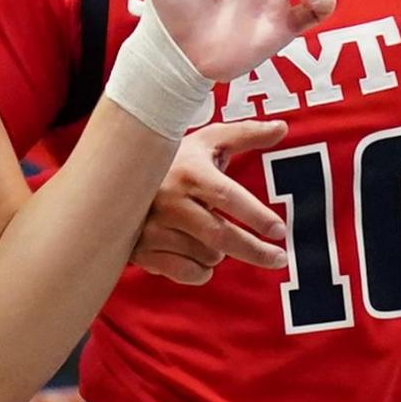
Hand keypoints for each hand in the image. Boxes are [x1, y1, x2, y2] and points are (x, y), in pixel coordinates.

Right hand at [132, 120, 289, 284]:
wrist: (118, 178)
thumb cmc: (175, 159)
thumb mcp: (207, 141)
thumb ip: (246, 134)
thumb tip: (282, 128)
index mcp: (188, 171)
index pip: (227, 196)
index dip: (256, 215)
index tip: (279, 230)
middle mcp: (167, 200)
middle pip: (220, 235)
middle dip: (255, 251)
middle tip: (279, 258)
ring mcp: (152, 227)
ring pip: (208, 256)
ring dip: (219, 253)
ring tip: (208, 234)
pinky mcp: (142, 250)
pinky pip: (188, 273)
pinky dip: (201, 270)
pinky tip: (195, 252)